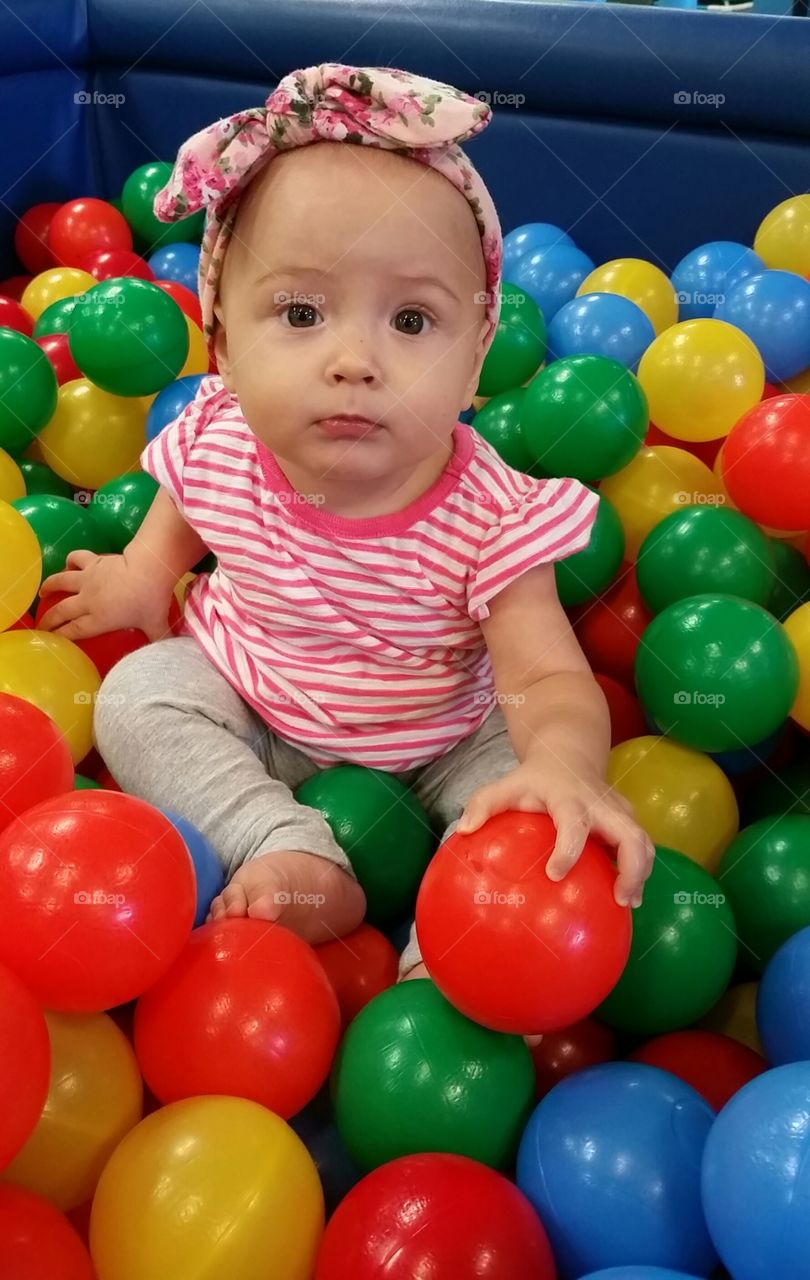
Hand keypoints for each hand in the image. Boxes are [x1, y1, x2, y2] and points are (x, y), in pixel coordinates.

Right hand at [38, 548, 175, 642]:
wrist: (148, 568)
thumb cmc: (151, 600)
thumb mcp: (157, 625)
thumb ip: (160, 639)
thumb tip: (170, 651)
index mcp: (99, 619)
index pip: (74, 631)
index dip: (60, 636)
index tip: (51, 640)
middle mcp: (88, 600)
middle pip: (61, 611)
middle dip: (48, 619)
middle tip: (41, 623)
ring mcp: (88, 579)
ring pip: (60, 582)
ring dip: (49, 586)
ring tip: (43, 592)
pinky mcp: (93, 561)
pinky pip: (76, 558)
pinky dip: (70, 560)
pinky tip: (69, 564)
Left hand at [456, 756, 654, 907]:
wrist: (569, 753)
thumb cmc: (534, 778)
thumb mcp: (506, 784)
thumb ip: (483, 804)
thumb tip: (462, 831)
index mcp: (569, 797)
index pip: (573, 824)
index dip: (568, 849)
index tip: (554, 874)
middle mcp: (601, 805)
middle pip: (630, 834)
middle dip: (631, 866)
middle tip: (620, 898)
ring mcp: (619, 812)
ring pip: (642, 841)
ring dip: (640, 872)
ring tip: (627, 902)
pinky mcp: (628, 820)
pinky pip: (640, 846)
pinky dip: (638, 871)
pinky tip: (625, 896)